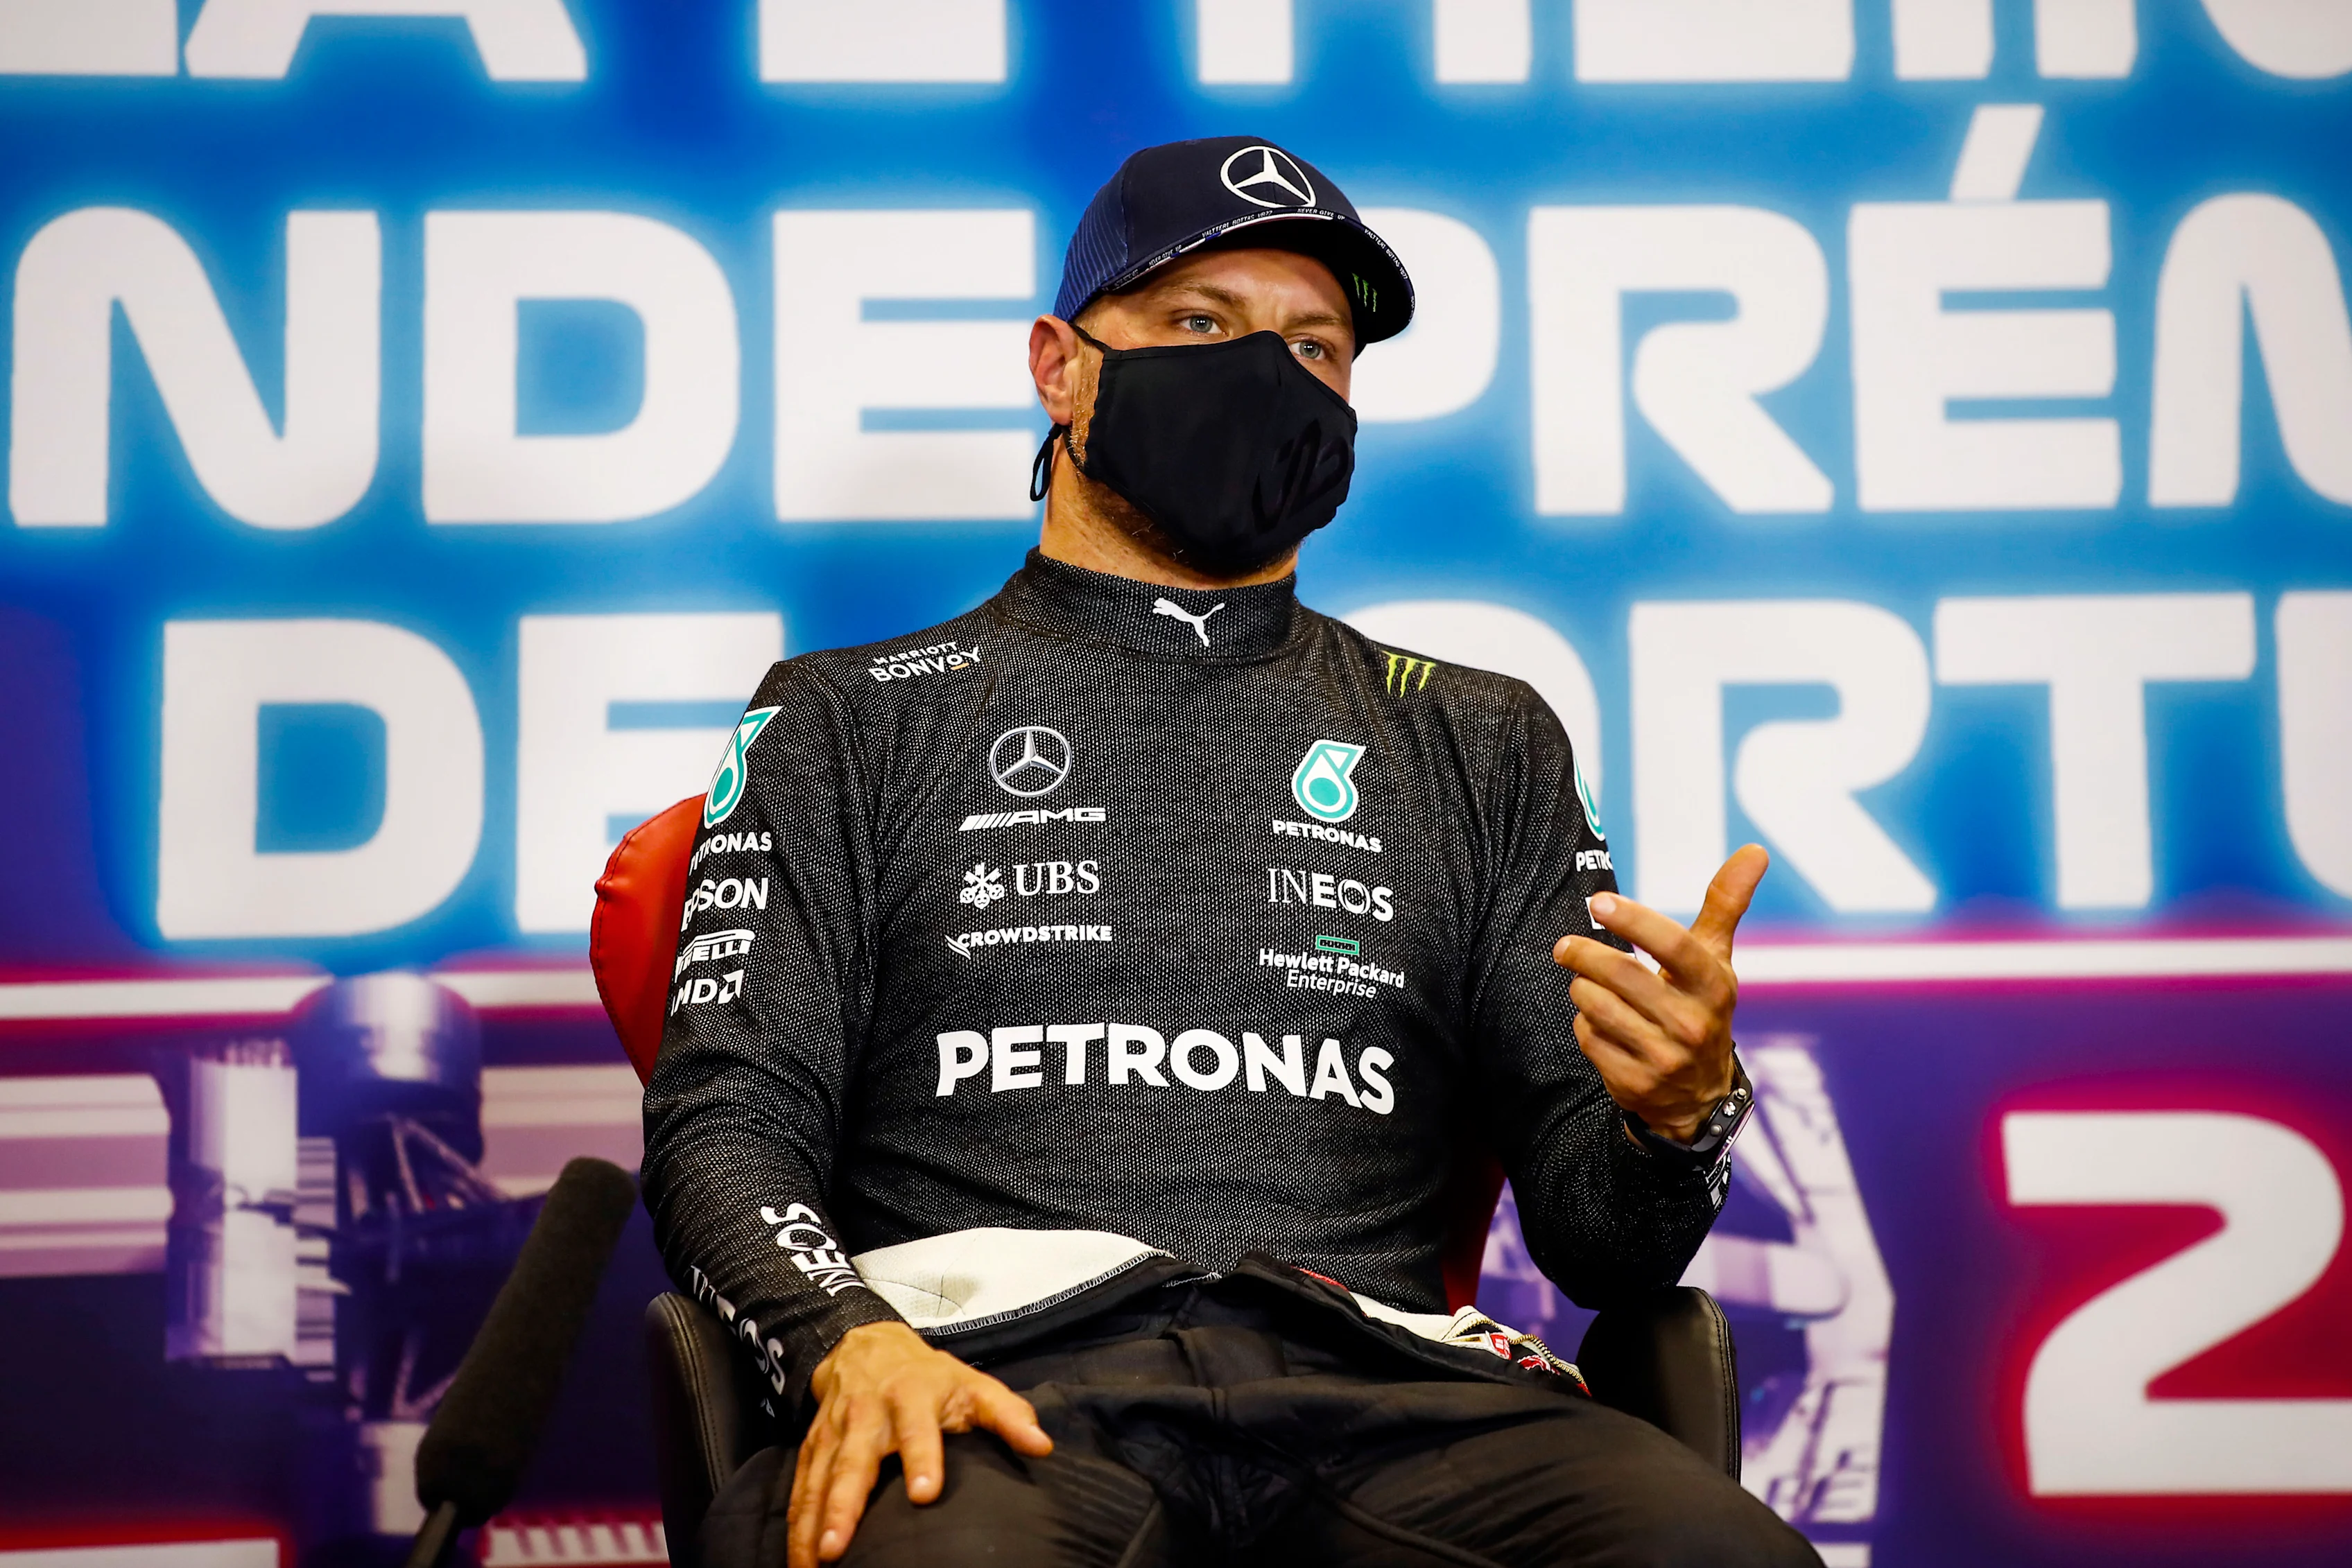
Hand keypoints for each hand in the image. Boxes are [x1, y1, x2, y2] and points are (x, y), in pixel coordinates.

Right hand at [791, 1320, 1052, 1565]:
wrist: (866, 1346)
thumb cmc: (929, 1376)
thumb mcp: (972, 1383)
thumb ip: (1007, 1413)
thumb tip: (1042, 1446)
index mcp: (911, 1397)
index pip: (918, 1430)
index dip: (922, 1459)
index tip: (925, 1495)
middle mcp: (867, 1416)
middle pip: (853, 1463)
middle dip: (844, 1507)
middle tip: (837, 1548)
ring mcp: (834, 1432)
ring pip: (819, 1480)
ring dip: (812, 1523)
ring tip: (812, 1565)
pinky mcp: (812, 1446)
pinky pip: (800, 1487)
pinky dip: (795, 1523)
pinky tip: (797, 1560)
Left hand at [1551, 845, 1767, 1142]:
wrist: (1699, 1093)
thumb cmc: (1702, 1006)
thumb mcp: (1716, 959)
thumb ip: (1726, 904)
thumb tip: (1756, 849)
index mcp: (1713, 985)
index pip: (1673, 945)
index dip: (1633, 920)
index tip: (1598, 902)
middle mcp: (1693, 1024)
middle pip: (1623, 975)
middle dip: (1585, 956)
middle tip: (1566, 947)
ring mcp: (1665, 1058)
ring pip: (1597, 1007)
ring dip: (1582, 989)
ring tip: (1587, 984)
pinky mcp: (1636, 1083)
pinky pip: (1589, 1039)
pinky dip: (1584, 1024)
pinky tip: (1598, 1022)